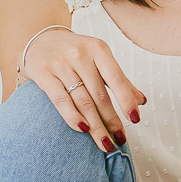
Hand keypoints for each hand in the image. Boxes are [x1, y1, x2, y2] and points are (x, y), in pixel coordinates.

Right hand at [21, 28, 146, 153]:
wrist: (39, 39)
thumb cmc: (73, 51)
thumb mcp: (98, 58)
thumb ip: (119, 79)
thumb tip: (141, 101)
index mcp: (98, 49)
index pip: (116, 78)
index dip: (126, 100)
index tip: (134, 119)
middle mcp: (80, 55)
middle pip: (100, 95)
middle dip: (111, 121)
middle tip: (120, 139)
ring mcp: (60, 64)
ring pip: (82, 101)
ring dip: (95, 125)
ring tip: (105, 142)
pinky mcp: (43, 74)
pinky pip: (60, 100)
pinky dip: (73, 117)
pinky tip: (83, 129)